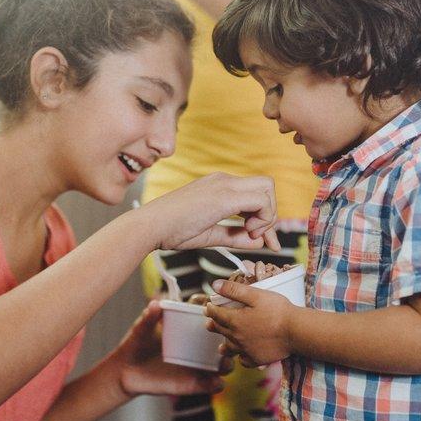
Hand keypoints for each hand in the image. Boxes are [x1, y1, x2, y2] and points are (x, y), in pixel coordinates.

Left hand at [111, 302, 229, 396]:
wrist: (126, 371)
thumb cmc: (136, 344)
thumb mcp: (141, 329)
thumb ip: (148, 318)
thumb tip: (156, 305)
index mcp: (187, 327)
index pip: (208, 316)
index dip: (214, 310)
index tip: (212, 309)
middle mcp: (197, 345)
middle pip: (223, 340)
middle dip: (229, 338)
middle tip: (225, 338)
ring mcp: (197, 364)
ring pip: (223, 364)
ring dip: (228, 363)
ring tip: (223, 362)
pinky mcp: (193, 383)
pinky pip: (212, 385)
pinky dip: (217, 384)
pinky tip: (214, 382)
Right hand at [137, 172, 279, 251]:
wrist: (151, 226)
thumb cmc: (171, 230)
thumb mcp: (209, 234)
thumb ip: (234, 235)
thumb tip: (258, 241)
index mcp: (218, 185)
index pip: (255, 192)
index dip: (265, 216)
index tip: (262, 240)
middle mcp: (224, 180)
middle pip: (267, 185)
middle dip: (270, 212)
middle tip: (256, 235)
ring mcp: (224, 184)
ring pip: (267, 188)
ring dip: (267, 214)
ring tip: (250, 233)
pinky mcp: (225, 195)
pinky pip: (261, 200)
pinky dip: (262, 218)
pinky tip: (247, 232)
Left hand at [204, 280, 294, 366]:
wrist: (296, 331)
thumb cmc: (278, 310)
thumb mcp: (256, 294)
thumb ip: (234, 290)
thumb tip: (214, 285)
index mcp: (235, 321)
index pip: (216, 314)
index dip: (211, 309)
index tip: (208, 306)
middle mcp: (237, 338)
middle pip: (221, 330)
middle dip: (214, 324)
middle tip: (210, 322)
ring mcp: (247, 350)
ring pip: (230, 348)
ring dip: (224, 345)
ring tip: (222, 346)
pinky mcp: (258, 359)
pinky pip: (245, 361)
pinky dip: (242, 358)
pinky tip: (243, 356)